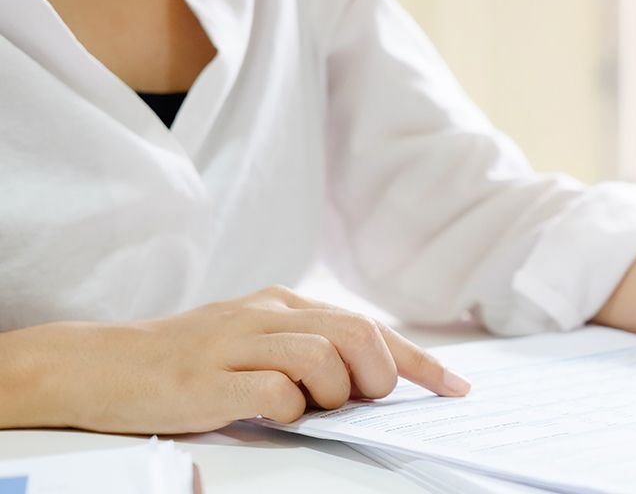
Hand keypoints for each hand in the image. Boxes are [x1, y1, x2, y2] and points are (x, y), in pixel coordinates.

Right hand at [24, 286, 469, 433]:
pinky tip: (272, 413)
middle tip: (360, 402)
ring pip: (324, 358)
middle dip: (378, 377)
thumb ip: (308, 349)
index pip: (370, 326)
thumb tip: (372, 380)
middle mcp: (266, 315)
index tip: (453, 387)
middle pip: (358, 334)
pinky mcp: (208, 380)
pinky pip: (276, 394)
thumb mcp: (254, 341)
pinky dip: (289, 410)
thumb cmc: (188, 360)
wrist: (99, 364)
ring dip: (334, 394)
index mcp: (284, 304)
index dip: (419, 360)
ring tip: (309, 407)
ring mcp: (236, 344)